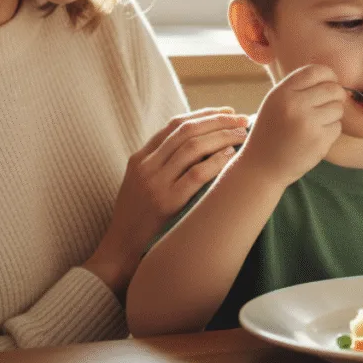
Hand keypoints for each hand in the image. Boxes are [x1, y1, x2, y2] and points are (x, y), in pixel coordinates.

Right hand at [86, 107, 251, 296]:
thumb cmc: (138, 217)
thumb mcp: (142, 183)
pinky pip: (196, 174)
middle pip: (186, 131)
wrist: (119, 250)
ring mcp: (155, 184)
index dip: (204, 114)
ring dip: (222, 137)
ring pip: (193, 148)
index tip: (228, 112)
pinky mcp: (166, 203)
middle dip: (218, 121)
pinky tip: (231, 156)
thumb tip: (201, 143)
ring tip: (243, 136)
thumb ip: (163, 162)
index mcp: (140, 158)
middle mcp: (146, 166)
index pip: (175, 124)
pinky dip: (217, 161)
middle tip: (242, 120)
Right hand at [235, 64, 344, 186]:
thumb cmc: (272, 131)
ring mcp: (308, 123)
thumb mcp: (276, 102)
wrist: (262, 166)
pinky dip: (331, 131)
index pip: (317, 70)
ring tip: (316, 124)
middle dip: (335, 96)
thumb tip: (333, 80)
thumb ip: (299, 88)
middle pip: (333, 89)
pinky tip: (314, 137)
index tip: (328, 85)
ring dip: (333, 115)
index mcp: (283, 92)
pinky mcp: (319, 141)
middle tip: (327, 106)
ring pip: (338, 108)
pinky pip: (337, 127)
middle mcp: (295, 104)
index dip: (328, 76)